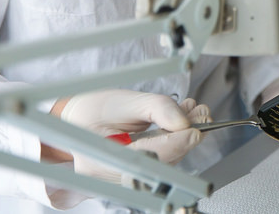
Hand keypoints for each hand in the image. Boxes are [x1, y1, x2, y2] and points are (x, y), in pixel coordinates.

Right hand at [56, 89, 209, 181]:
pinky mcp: (133, 174)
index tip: (197, 130)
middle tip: (203, 115)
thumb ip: (157, 108)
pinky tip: (183, 122)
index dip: (177, 143)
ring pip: (163, 162)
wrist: (74, 120)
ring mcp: (121, 178)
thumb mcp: (125, 100)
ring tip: (196, 113)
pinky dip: (175, 141)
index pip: (148, 156)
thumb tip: (185, 121)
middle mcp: (110, 176)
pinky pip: (160, 160)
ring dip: (183, 138)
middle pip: (160, 162)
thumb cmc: (92, 109)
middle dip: (185, 138)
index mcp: (100, 159)